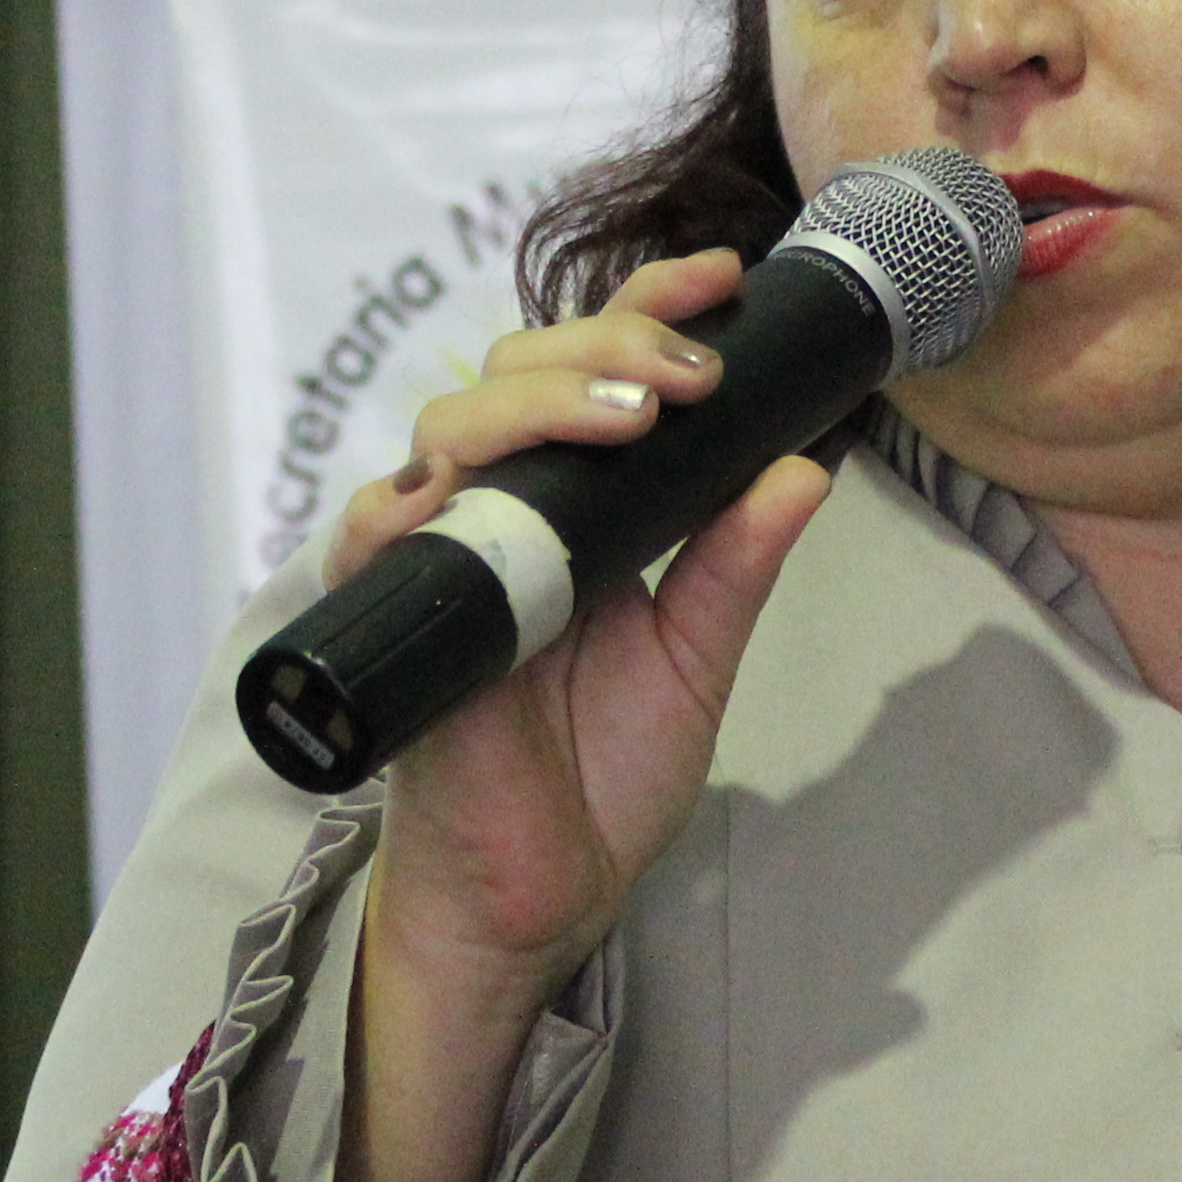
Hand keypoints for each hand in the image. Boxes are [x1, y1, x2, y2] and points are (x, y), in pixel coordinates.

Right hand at [334, 247, 827, 1181]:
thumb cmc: (598, 782)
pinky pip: (374, 526)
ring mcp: (442, 555)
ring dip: (537, 400)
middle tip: (688, 374)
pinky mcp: (393, 614)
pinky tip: (471, 481)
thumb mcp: (696, 662)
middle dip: (606, 343)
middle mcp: (503, 512)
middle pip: (521, 370)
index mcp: (579, 507)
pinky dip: (416, 492)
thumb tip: (806, 468)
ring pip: (453, 423)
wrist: (535, 901)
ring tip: (627, 413)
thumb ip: (738, 568)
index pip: (598, 369)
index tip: (724, 280)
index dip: (648, 306)